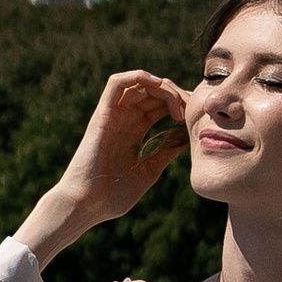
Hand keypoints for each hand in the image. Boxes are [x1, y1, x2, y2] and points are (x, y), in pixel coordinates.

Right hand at [16, 71, 189, 263]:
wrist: (87, 204)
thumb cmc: (113, 196)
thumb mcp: (149, 170)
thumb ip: (166, 151)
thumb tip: (188, 135)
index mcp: (134, 132)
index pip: (160, 104)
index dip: (180, 104)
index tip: (194, 119)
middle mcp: (123, 119)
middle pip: (153, 91)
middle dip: (176, 94)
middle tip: (189, 111)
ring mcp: (112, 115)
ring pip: (139, 83)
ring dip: (162, 87)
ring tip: (176, 106)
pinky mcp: (102, 115)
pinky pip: (116, 83)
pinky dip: (138, 77)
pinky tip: (158, 86)